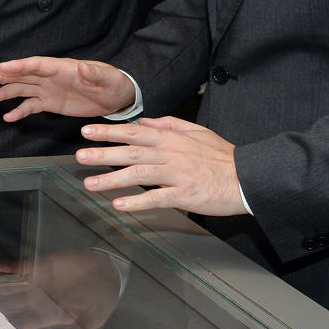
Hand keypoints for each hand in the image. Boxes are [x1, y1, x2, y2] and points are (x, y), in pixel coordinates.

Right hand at [0, 56, 136, 120]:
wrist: (117, 97)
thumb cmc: (113, 82)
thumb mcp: (107, 77)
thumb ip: (94, 73)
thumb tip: (82, 68)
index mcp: (61, 68)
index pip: (35, 65)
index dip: (18, 66)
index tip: (2, 68)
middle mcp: (50, 77)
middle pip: (22, 75)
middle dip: (2, 77)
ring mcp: (48, 90)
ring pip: (21, 90)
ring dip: (4, 93)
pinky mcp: (50, 103)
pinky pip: (31, 106)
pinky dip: (19, 111)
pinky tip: (7, 117)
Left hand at [0, 249, 122, 328]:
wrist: (107, 274)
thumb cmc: (101, 300)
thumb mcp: (93, 319)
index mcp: (49, 316)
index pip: (24, 324)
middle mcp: (39, 301)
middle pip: (10, 307)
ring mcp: (38, 284)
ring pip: (10, 288)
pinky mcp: (41, 267)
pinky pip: (22, 268)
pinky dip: (10, 268)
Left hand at [75, 115, 247, 215]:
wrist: (248, 178)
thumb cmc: (223, 157)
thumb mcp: (197, 132)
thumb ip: (170, 125)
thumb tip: (146, 122)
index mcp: (172, 139)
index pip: (134, 133)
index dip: (109, 132)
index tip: (87, 132)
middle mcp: (170, 154)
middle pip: (131, 152)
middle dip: (102, 154)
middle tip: (80, 156)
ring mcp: (177, 174)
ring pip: (139, 174)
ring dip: (112, 179)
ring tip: (90, 184)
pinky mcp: (185, 194)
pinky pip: (157, 198)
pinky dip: (137, 202)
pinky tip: (119, 205)